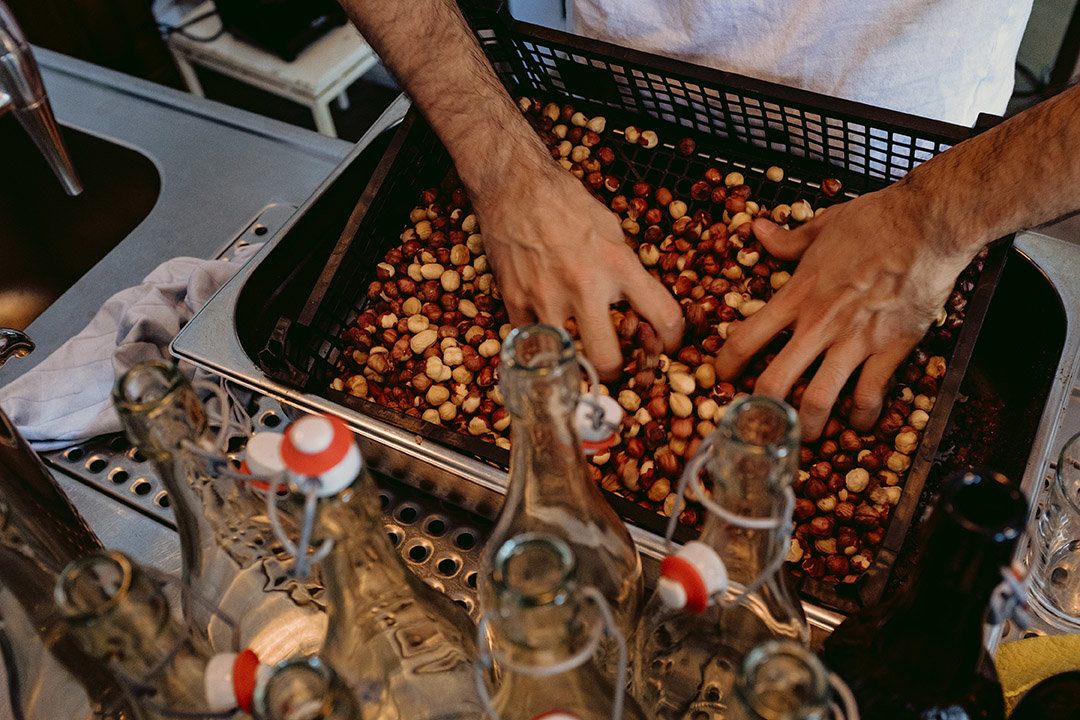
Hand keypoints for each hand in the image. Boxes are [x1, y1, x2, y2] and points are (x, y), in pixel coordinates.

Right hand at [470, 160, 684, 378]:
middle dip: (615, 373)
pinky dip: (542, 344)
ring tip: (578, 355)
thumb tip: (636, 300)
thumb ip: (624, 267)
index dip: (672, 341)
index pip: (663, 316)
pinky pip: (532, 342)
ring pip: (564, 360)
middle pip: (607, 360)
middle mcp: (584, 285)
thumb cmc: (564, 201)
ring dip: (574, 363)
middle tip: (616, 367)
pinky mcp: (514, 300)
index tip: (667, 347)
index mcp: (617, 264)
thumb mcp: (610, 229)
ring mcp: (545, 297)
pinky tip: (548, 332)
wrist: (512, 183)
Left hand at [713, 187, 972, 439]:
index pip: (745, 338)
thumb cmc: (877, 220)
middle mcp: (819, 324)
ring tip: (804, 438)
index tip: (721, 378)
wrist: (930, 222)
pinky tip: (857, 423)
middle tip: (760, 423)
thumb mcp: (823, 225)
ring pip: (818, 400)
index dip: (726, 366)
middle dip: (761, 411)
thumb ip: (787, 239)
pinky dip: (861, 417)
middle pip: (774, 382)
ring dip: (807, 427)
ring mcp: (855, 340)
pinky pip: (870, 395)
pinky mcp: (891, 348)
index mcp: (797, 294)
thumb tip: (757, 229)